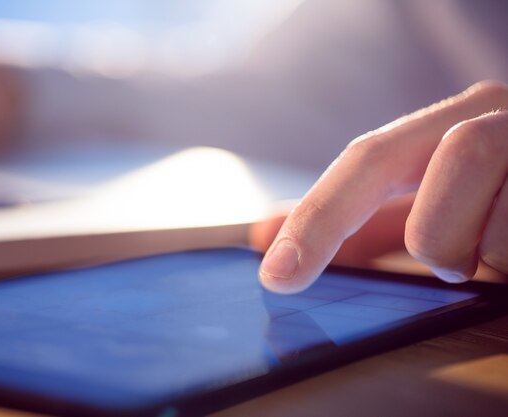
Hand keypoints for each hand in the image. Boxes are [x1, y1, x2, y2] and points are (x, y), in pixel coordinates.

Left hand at [251, 81, 507, 292]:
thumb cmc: (499, 194)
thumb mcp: (429, 198)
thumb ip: (356, 218)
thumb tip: (267, 237)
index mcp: (454, 117)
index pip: (370, 156)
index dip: (320, 216)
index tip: (277, 274)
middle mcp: (506, 115)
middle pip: (458, 158)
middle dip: (442, 234)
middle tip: (453, 261)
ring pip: (505, 222)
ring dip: (490, 256)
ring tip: (499, 256)